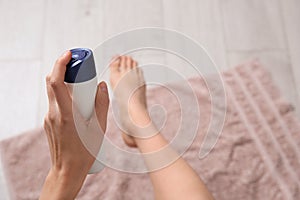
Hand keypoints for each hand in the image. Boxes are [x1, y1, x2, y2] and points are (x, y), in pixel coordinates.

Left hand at [40, 51, 108, 199]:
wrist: (68, 170)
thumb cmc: (84, 152)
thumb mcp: (99, 128)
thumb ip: (102, 104)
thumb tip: (102, 85)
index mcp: (66, 113)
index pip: (56, 82)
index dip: (60, 64)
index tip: (68, 54)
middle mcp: (53, 113)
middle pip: (51, 82)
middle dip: (62, 68)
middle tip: (78, 66)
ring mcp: (49, 117)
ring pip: (52, 91)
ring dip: (64, 82)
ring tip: (80, 84)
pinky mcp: (49, 121)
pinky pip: (55, 102)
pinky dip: (64, 95)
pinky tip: (78, 103)